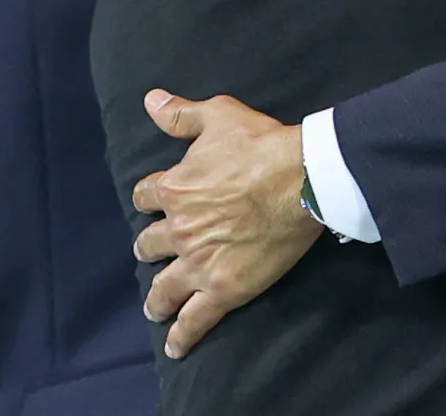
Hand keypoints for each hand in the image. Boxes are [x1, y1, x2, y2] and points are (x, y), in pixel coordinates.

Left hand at [131, 91, 321, 358]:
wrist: (299, 180)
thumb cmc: (261, 144)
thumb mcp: (219, 115)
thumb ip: (181, 113)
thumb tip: (151, 100)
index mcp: (174, 188)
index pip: (146, 197)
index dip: (151, 199)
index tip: (156, 203)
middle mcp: (179, 228)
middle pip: (150, 244)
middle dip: (151, 248)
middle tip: (154, 254)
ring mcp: (198, 262)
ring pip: (164, 287)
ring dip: (156, 297)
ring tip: (154, 306)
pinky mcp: (222, 289)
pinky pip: (194, 319)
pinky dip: (182, 335)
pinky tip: (175, 346)